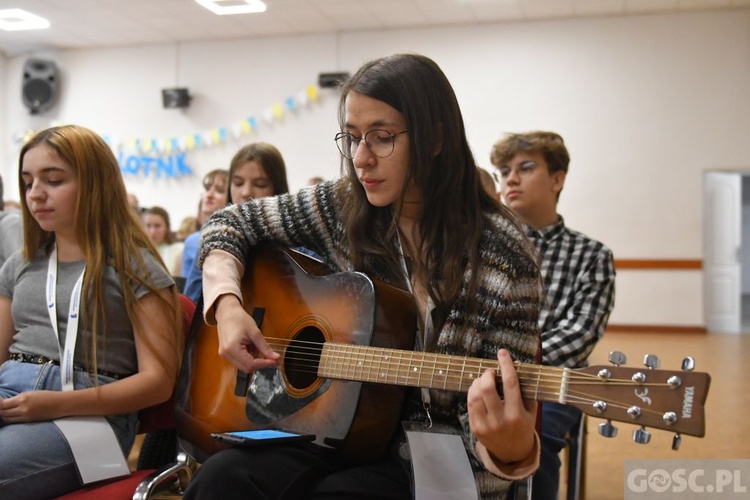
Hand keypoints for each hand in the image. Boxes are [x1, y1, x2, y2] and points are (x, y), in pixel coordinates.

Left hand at [0, 390, 62, 421]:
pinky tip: (10, 415)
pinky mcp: (28, 422)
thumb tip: (6, 403)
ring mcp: (25, 417)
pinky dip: (10, 418)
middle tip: (0, 406)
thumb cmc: (47, 396)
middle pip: (2, 413)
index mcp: (23, 399)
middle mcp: (22, 409)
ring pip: (7, 418)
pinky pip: (14, 421)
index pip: (2, 404)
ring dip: (3, 415)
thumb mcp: (30, 393)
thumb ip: (18, 398)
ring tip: (3, 411)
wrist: (60, 404)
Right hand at [214, 295, 279, 372]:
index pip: (250, 364)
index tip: (275, 361)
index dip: (264, 364)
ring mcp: (224, 355)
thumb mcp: (255, 333)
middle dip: (260, 362)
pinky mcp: (226, 354)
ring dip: (254, 359)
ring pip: (244, 366)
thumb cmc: (239, 319)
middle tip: (270, 355)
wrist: (227, 313)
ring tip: (255, 345)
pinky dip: (248, 357)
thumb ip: (265, 347)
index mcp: (232, 348)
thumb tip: (275, 358)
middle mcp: (226, 354)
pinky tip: (250, 346)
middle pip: (247, 368)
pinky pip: (240, 361)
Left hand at [467, 349, 537, 463]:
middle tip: (491, 371)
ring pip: (475, 395)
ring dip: (477, 382)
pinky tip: (478, 389)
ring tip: (483, 380)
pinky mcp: (475, 427)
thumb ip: (525, 389)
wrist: (513, 452)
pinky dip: (472, 392)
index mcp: (517, 414)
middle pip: (488, 388)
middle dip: (487, 373)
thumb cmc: (523, 426)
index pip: (511, 384)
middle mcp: (500, 420)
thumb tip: (516, 365)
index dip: (506, 365)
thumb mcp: (531, 410)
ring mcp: (486, 425)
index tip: (502, 353)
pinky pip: (470, 404)